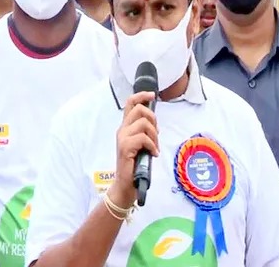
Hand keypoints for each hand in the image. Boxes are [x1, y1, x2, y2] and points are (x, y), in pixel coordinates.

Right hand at [109, 91, 158, 208]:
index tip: (153, 95)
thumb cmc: (135, 164)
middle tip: (156, 134)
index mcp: (126, 127)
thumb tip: (155, 124)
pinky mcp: (125, 147)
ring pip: (144, 123)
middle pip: (139, 109)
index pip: (130, 103)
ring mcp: (122, 138)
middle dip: (153, 119)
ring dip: (154, 136)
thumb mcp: (141, 144)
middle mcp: (122, 129)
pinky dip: (152, 145)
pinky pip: (143, 138)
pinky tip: (153, 154)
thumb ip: (145, 132)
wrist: (126, 184)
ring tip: (154, 147)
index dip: (141, 95)